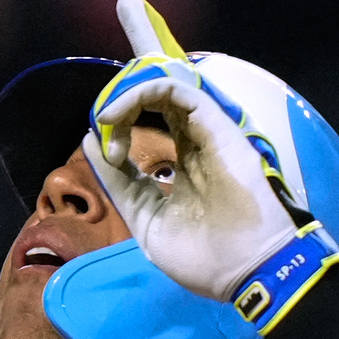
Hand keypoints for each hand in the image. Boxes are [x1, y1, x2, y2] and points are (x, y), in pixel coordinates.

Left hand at [84, 0, 338, 333]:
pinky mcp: (217, 126)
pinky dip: (140, 94)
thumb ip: (121, 181)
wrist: (245, 272)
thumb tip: (92, 142)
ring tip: (106, 120)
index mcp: (183, 160)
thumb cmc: (203, 256)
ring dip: (126, 92)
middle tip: (114, 66)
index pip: (155, 119)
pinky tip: (116, 117)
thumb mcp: (146, 218)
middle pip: (163, 90)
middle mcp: (196, 139)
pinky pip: (176, 91)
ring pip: (166, 84)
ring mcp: (208, 132)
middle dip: (133, 67)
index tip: (102, 141)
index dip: (126, 111)